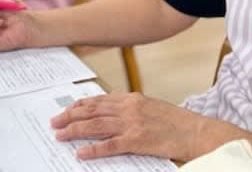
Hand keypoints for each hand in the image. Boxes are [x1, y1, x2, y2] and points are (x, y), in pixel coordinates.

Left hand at [51, 93, 203, 161]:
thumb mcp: (151, 108)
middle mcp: (129, 108)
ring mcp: (132, 123)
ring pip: (95, 125)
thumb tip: (110, 114)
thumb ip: (130, 109)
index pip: (98, 100)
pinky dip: (93, 149)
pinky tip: (81, 153)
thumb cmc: (176, 122)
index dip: (79, 105)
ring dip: (75, 130)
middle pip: (92, 110)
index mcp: (132, 98)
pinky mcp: (137, 140)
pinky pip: (109, 145)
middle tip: (55, 122)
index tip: (66, 110)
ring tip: (60, 135)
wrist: (196, 131)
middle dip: (70, 116)